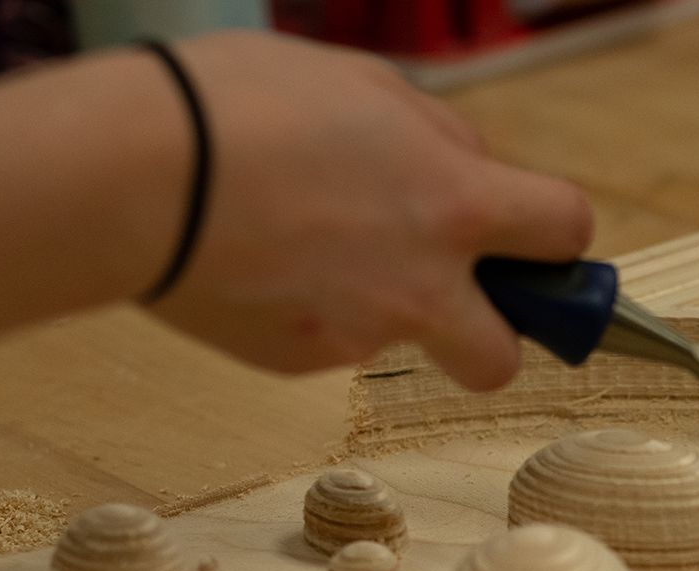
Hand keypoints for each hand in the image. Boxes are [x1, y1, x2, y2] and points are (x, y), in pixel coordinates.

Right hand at [149, 33, 591, 391]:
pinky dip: (303, 307)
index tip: (533, 239)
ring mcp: (363, 332)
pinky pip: (325, 340)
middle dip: (491, 337)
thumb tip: (462, 164)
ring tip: (300, 242)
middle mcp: (425, 283)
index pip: (567, 231)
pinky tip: (253, 259)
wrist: (131, 175)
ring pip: (399, 337)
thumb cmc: (238, 104)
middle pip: (504, 357)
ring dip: (376, 305)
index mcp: (457, 200)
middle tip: (447, 296)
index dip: (556, 239)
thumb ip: (432, 132)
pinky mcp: (300, 361)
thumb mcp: (360, 81)